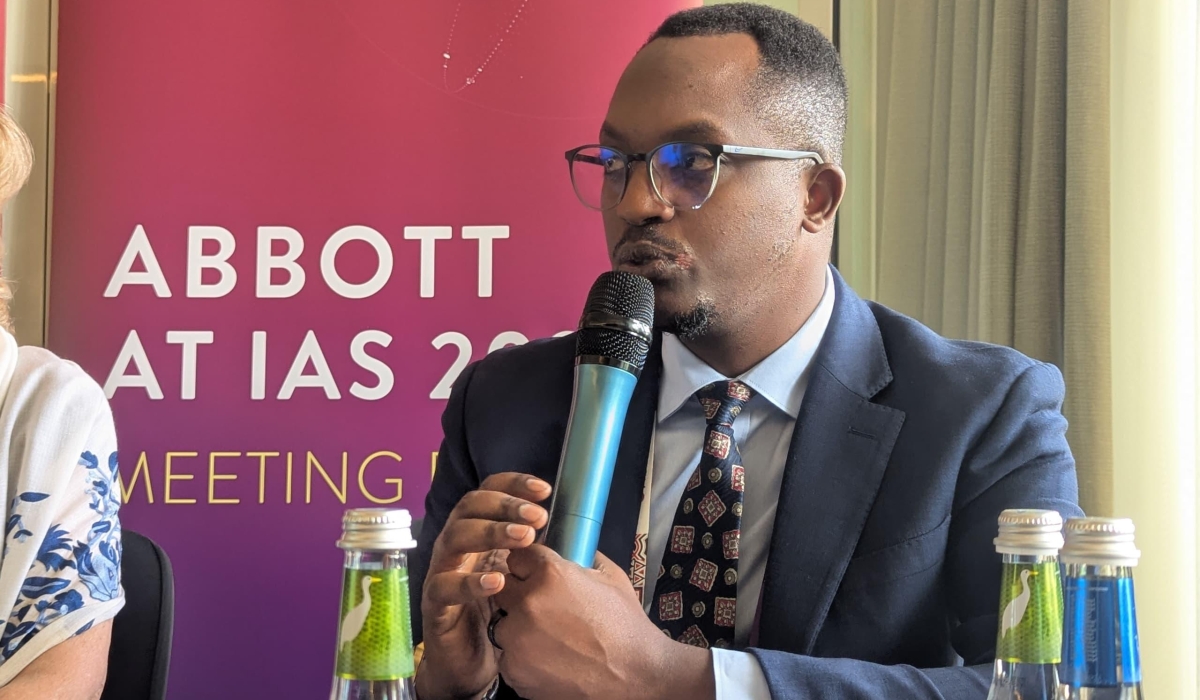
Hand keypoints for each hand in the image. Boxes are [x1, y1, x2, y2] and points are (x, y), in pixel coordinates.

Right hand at [417, 473, 551, 699]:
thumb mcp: (523, 576)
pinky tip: (496, 582)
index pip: (489, 492)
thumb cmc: (499, 613)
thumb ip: (539, 553)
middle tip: (537, 517)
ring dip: (490, 532)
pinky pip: (445, 586)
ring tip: (524, 538)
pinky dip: (470, 581)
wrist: (470, 663)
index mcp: (480, 532)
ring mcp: (443, 570)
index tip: (544, 490)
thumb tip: (577, 534)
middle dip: (505, 505)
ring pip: (455, 537)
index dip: (513, 485)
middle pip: (470, 506)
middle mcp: (459, 545)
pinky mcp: (435, 603)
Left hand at [491, 546, 714, 699]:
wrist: (635, 675)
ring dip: (519, 628)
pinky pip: (509, 656)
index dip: (529, 566)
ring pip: (503, 624)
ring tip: (550, 638)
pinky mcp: (514, 670)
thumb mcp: (612, 579)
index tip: (536, 574)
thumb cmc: (626, 627)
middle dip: (520, 594)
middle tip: (544, 608)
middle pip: (504, 588)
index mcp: (551, 574)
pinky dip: (523, 658)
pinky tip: (550, 659)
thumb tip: (574, 548)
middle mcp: (528, 603)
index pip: (518, 556)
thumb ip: (585, 558)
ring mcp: (517, 639)